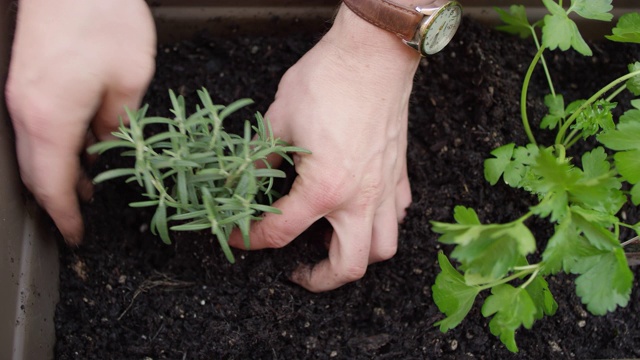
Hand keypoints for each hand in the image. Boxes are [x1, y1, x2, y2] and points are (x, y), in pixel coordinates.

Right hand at [5, 0, 155, 243]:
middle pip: (35, 174)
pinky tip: (81, 149)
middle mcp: (25, 111)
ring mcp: (20, 95)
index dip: (64, 215)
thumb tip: (109, 147)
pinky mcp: (25, 80)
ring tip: (88, 190)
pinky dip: (55, 149)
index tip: (75, 235)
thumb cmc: (103, 16)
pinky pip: (36, 129)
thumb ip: (119, 122)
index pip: (52, 184)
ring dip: (58, 175)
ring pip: (33, 153)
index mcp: (51, 118)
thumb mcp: (129, 78)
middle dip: (57, 202)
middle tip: (78, 220)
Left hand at [229, 4, 419, 291]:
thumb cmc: (328, 81)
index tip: (239, 238)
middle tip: (299, 271)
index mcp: (324, 188)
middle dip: (319, 280)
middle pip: (349, 265)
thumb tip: (245, 177)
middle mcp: (360, 198)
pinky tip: (361, 209)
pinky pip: (397, 214)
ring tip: (333, 244)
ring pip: (383, 247)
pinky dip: (380, 222)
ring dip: (357, 255)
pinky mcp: (399, 173)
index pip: (281, 232)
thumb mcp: (279, 120)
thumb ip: (261, 158)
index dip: (251, 240)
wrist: (372, 54)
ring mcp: (385, 188)